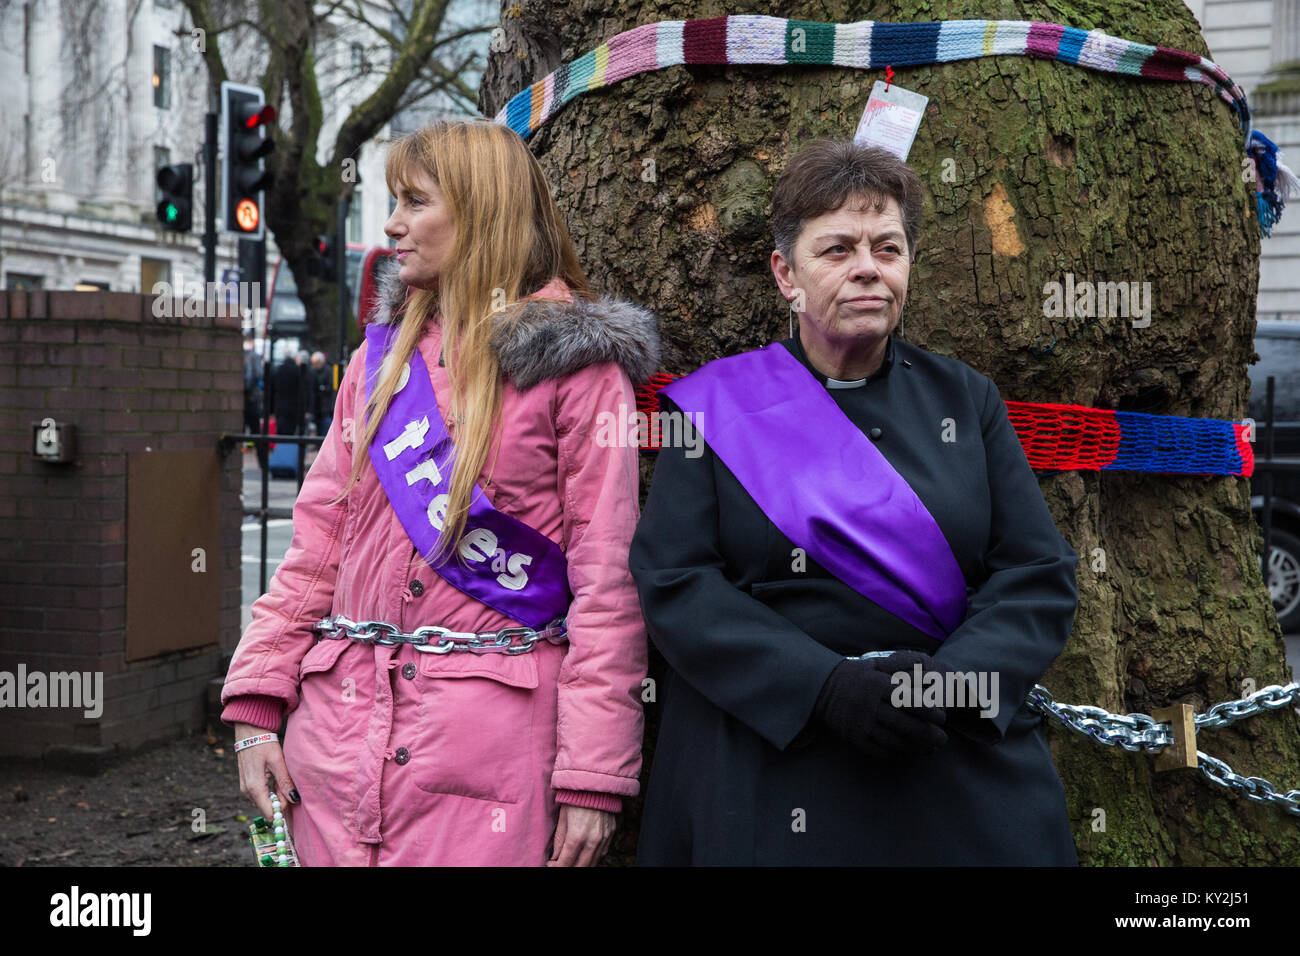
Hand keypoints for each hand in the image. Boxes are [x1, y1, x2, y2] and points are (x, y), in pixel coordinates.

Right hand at [234, 722, 298, 821]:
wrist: (249, 732)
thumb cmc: (264, 744)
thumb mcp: (278, 762)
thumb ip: (285, 782)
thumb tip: (294, 800)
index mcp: (255, 788)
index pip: (269, 812)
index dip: (283, 810)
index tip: (292, 799)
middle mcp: (247, 792)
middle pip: (267, 807)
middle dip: (281, 800)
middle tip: (287, 783)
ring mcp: (245, 788)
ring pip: (265, 801)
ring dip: (276, 793)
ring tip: (280, 776)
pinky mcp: (246, 784)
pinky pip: (260, 794)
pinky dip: (270, 789)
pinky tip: (274, 776)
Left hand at [547, 804, 616, 865]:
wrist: (596, 783)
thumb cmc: (576, 798)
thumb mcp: (562, 818)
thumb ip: (559, 841)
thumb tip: (555, 857)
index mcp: (576, 836)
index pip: (566, 863)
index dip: (556, 868)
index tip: (551, 866)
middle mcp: (592, 840)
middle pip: (581, 866)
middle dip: (569, 868)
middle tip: (561, 865)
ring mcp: (604, 838)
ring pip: (594, 862)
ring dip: (582, 864)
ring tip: (573, 861)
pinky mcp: (611, 833)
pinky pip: (603, 852)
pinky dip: (594, 856)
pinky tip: (586, 854)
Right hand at [814, 651, 948, 757]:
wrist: (821, 688)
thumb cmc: (856, 675)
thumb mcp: (876, 665)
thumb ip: (901, 669)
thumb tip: (930, 675)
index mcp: (876, 685)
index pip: (907, 700)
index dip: (928, 710)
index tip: (942, 717)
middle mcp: (868, 705)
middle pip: (904, 724)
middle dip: (928, 734)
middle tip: (943, 738)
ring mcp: (861, 724)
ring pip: (895, 741)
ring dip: (917, 747)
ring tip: (932, 748)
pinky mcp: (855, 739)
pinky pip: (881, 751)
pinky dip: (899, 754)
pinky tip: (912, 753)